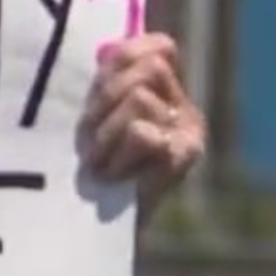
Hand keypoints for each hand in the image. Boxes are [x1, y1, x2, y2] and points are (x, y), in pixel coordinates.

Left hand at [81, 32, 206, 230]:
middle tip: (90, 138)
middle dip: (105, 100)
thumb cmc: (86, 169)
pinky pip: (142, 132)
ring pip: (140, 98)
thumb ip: (106, 79)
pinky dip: (117, 153)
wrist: (95, 229)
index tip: (96, 99)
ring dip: (105, 132)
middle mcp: (184, 108)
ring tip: (99, 161)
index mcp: (166, 93)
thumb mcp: (93, 116)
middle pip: (147, 68)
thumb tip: (105, 46)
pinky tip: (113, 175)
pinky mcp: (184, 156)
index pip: (157, 48)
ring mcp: (189, 132)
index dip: (121, 64)